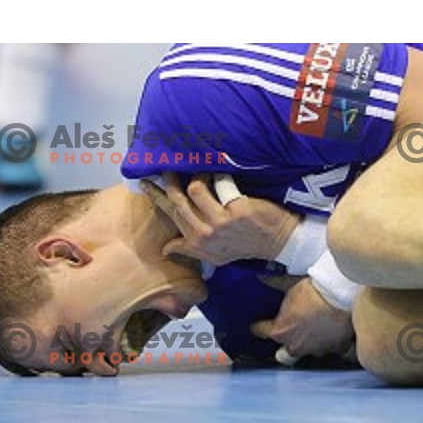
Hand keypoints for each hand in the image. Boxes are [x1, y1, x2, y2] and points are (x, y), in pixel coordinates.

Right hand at [142, 172, 299, 265]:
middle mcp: (205, 234)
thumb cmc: (245, 245)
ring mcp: (221, 223)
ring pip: (194, 190)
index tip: (145, 182)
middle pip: (177, 200)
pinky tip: (222, 173)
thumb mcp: (214, 255)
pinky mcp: (237, 210)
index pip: (170, 215)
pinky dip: (219, 175)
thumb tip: (166, 248)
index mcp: (196, 243)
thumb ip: (189, 249)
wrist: (277, 242)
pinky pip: (219, 183)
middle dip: (171, 180)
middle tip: (171, 167)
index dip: (156, 196)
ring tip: (204, 173)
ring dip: (198, 176)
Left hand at [251, 275, 354, 361]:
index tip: (258, 325)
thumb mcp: (289, 285)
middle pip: (285, 352)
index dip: (260, 327)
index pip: (262, 332)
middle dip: (287, 343)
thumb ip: (274, 284)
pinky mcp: (337, 348)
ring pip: (309, 351)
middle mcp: (296, 345)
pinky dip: (331, 342)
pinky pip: (331, 349)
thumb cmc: (313, 291)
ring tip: (315, 329)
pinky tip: (333, 331)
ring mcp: (317, 349)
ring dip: (310, 342)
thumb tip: (263, 277)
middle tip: (290, 332)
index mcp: (280, 332)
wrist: (340, 294)